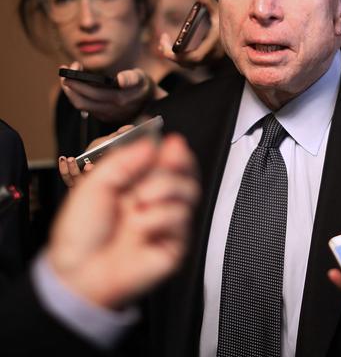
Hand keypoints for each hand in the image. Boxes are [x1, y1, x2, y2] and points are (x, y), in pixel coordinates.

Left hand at [47, 134, 199, 308]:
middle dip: (180, 162)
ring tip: (141, 199)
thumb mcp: (94, 185)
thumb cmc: (81, 233)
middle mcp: (155, 202)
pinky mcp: (175, 243)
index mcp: (137, 185)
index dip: (173, 150)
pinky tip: (140, 226)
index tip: (172, 141)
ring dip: (166, 188)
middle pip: (186, 174)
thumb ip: (123, 161)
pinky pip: (181, 218)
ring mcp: (167, 222)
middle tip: (172, 156)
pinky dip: (159, 217)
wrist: (77, 272)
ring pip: (189, 192)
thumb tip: (152, 144)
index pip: (166, 161)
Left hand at [60, 62, 158, 122]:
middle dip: (69, 85)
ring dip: (71, 91)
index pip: (92, 94)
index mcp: (120, 99)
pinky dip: (77, 95)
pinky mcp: (103, 115)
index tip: (72, 67)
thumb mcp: (142, 78)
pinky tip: (76, 84)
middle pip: (81, 101)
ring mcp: (106, 114)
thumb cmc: (143, 86)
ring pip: (81, 105)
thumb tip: (121, 79)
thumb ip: (132, 78)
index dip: (78, 82)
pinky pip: (85, 107)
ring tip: (66, 76)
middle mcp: (111, 110)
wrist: (150, 103)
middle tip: (64, 70)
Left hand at [159, 0, 224, 66]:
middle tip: (161, 40)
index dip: (177, 56)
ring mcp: (210, 59)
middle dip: (171, 54)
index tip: (165, 45)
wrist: (242, 31)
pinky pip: (190, 62)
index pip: (194, 57)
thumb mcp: (218, 8)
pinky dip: (180, 57)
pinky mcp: (207, 59)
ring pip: (188, 64)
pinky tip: (172, 47)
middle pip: (187, 63)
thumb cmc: (227, 18)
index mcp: (214, 45)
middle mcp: (212, 55)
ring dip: (174, 56)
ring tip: (163, 43)